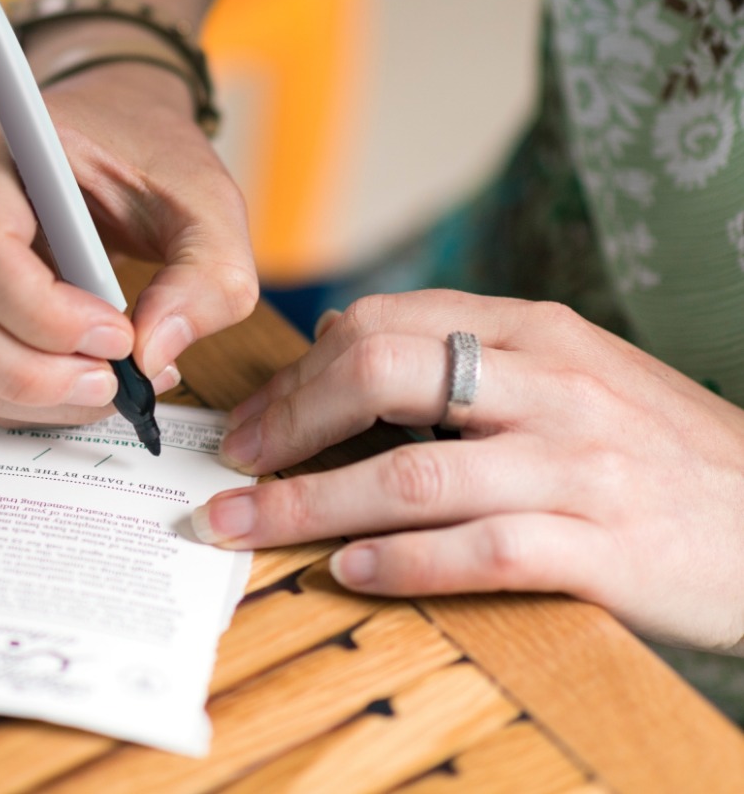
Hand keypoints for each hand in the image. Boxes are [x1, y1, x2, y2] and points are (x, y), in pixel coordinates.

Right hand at [0, 62, 256, 425]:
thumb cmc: (150, 151)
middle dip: (25, 371)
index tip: (119, 337)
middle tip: (109, 382)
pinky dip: (12, 391)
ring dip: (20, 390)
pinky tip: (75, 375)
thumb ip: (207, 277)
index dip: (45, 315)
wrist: (118, 126)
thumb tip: (153, 357)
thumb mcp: (209, 202)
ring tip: (102, 383)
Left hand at [193, 290, 743, 651]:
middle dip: (288, 423)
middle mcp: (551, 386)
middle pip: (381, 376)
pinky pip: (478, 551)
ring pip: (411, 473)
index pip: (384, 325)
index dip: (300, 373)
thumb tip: (343, 353)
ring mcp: (577, 467)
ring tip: (246, 527)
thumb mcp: (575, 374)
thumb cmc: (660, 451)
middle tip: (236, 466)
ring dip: (309, 504)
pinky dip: (401, 562)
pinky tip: (349, 570)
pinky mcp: (603, 549)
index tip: (257, 420)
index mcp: (536, 332)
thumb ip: (471, 358)